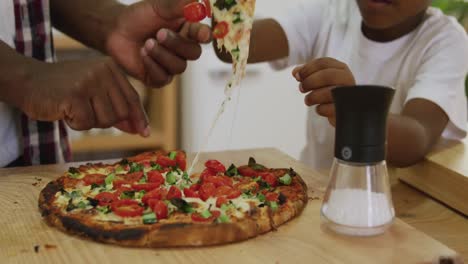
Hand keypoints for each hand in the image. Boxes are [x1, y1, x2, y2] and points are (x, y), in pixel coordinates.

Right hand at [20, 58, 148, 135]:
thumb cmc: (64, 90)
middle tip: (86, 112)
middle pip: (121, 113)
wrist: (28, 81)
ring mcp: (89, 81)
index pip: (132, 98)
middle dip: (106, 121)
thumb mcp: (95, 93)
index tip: (144, 133)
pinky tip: (64, 111)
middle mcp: (103, 71)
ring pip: (106, 120)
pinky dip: (75, 124)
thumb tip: (141, 129)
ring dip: (89, 122)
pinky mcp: (74, 94)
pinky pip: (86, 123)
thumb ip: (116, 108)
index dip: (139, 118)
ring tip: (74, 108)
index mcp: (111, 67)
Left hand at [106, 0, 211, 86]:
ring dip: (161, 54)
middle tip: (159, 33)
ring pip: (179, 67)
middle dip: (177, 44)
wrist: (115, 30)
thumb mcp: (157, 6)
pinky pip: (163, 78)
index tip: (201, 33)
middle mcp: (182, 50)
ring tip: (146, 43)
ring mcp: (171, 65)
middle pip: (194, 53)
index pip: (203, 35)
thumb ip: (177, 4)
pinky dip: (152, 65)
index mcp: (187, 31)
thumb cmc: (138, 16)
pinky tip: (142, 54)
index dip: (204, 35)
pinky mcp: (157, 78)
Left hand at [293, 57, 355, 125]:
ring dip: (312, 97)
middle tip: (301, 88)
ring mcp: (348, 95)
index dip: (307, 69)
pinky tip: (319, 109)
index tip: (297, 76)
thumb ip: (306, 73)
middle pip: (327, 75)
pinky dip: (320, 109)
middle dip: (310, 81)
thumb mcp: (318, 80)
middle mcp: (348, 79)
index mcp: (341, 69)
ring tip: (307, 100)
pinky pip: (328, 109)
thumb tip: (295, 72)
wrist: (344, 112)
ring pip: (328, 92)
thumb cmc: (329, 92)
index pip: (323, 63)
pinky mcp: (345, 110)